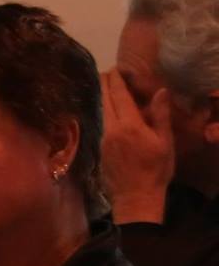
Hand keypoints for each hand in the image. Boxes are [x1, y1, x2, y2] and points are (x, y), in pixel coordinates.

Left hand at [102, 68, 175, 223]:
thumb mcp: (164, 141)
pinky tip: (111, 112)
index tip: (115, 68)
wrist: (136, 197)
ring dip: (104, 98)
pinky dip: (106, 113)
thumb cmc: (156, 170)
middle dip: (105, 85)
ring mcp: (103, 140)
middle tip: (108, 72)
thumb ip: (160, 115)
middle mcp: (111, 130)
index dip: (117, 80)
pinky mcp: (101, 149)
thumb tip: (160, 91)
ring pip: (102, 113)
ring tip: (108, 87)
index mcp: (129, 126)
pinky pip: (102, 125)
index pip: (119, 96)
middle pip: (105, 101)